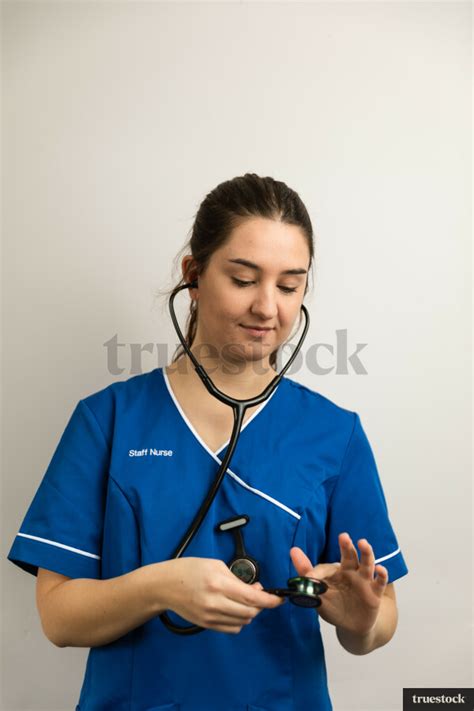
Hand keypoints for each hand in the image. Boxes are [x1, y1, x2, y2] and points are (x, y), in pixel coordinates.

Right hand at [161, 557, 285, 633]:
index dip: (270, 600)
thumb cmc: (190, 570)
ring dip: (251, 612)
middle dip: (261, 605)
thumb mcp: (216, 565)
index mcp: (218, 584)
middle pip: (250, 612)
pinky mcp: (207, 625)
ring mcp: (210, 617)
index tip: (280, 599)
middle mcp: (215, 603)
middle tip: (261, 594)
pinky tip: (235, 609)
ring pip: (243, 622)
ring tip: (246, 600)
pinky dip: (239, 620)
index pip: (252, 597)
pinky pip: (232, 628)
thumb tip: (257, 589)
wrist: (166, 586)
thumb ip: (237, 578)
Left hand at [290, 533, 388, 635]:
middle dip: (346, 546)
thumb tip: (293, 550)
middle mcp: (350, 572)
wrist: (352, 626)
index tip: (308, 577)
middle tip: (343, 536)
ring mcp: (364, 581)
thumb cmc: (334, 606)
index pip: (326, 567)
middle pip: (349, 556)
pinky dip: (382, 574)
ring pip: (367, 563)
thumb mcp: (318, 594)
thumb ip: (306, 573)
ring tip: (363, 543)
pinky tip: (380, 569)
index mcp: (335, 572)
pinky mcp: (375, 592)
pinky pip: (380, 581)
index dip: (316, 572)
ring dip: (366, 553)